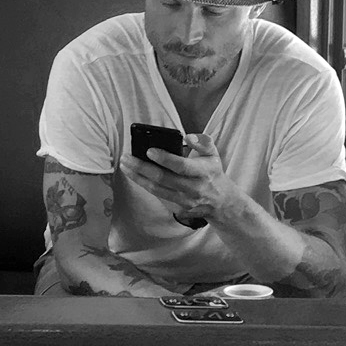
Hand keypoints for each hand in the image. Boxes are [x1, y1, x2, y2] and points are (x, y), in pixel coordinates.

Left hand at [121, 131, 237, 226]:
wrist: (221, 202)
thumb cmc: (212, 172)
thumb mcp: (213, 154)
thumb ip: (203, 142)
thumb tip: (187, 137)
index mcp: (203, 172)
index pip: (181, 166)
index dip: (165, 159)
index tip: (149, 150)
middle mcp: (193, 188)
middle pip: (164, 179)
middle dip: (142, 167)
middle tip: (126, 157)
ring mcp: (185, 201)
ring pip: (157, 190)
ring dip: (137, 177)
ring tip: (124, 165)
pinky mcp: (178, 209)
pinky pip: (157, 195)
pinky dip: (144, 185)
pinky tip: (134, 175)